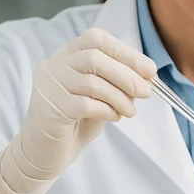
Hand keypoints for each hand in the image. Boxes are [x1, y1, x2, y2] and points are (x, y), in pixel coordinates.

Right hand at [0, 28, 155, 193]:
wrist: (44, 153)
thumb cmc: (75, 122)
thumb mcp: (99, 96)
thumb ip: (117, 82)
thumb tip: (148, 76)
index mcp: (66, 56)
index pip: (95, 39)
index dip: (125, 52)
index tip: (150, 70)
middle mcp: (53, 66)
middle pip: (94, 58)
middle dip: (127, 75)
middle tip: (145, 92)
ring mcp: (49, 87)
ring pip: (92, 82)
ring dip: (120, 97)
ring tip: (130, 111)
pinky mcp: (50, 110)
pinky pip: (85, 105)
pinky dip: (107, 110)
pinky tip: (114, 117)